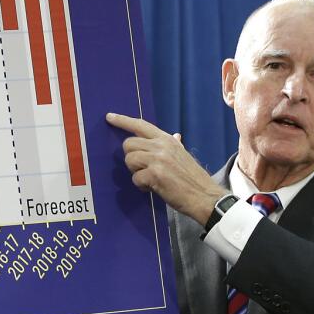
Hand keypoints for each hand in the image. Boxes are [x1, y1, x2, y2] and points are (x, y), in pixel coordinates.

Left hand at [106, 112, 224, 224]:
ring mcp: (158, 159)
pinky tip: (152, 188)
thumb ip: (174, 145)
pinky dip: (141, 185)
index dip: (123, 120)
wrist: (204, 196)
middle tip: (143, 168)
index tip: (109, 117)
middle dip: (131, 157)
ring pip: (129, 160)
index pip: (140, 125)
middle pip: (128, 144)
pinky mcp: (155, 174)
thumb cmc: (193, 178)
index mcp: (167, 140)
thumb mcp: (183, 155)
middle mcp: (161, 146)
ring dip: (136, 172)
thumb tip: (175, 135)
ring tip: (150, 178)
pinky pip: (135, 178)